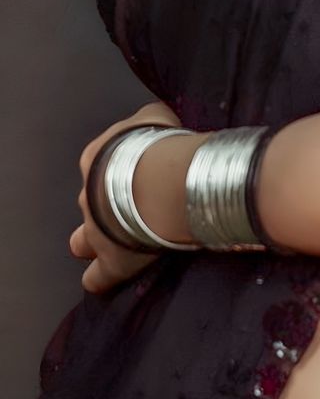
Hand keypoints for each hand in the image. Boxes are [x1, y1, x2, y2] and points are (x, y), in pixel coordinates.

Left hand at [69, 100, 182, 294]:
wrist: (159, 181)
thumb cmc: (157, 146)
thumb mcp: (155, 118)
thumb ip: (150, 122)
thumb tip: (155, 122)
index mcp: (96, 159)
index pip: (97, 166)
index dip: (115, 173)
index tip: (136, 175)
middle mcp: (89, 196)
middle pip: (88, 204)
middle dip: (101, 208)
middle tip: (125, 209)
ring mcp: (96, 232)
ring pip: (83, 241)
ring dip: (93, 243)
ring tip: (111, 245)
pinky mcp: (111, 263)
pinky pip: (98, 277)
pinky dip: (101, 279)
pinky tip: (105, 280)